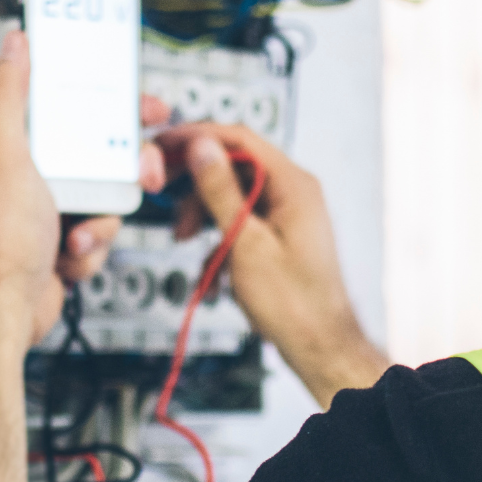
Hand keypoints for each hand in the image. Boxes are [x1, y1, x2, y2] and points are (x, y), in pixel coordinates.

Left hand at [0, 31, 166, 346]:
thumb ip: (12, 94)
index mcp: (28, 148)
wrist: (11, 303)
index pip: (81, 112)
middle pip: (108, 157)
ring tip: (78, 233)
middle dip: (129, 171)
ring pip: (112, 199)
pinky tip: (67, 254)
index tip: (148, 109)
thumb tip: (14, 43)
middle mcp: (43, 176)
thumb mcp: (8, 151)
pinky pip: (104, 235)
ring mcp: (59, 210)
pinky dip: (92, 248)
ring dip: (103, 220)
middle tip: (145, 174)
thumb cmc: (3, 235)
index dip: (118, 107)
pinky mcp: (70, 242)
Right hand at [157, 123, 388, 407]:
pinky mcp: (280, 233)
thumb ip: (221, 191)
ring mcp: (288, 212)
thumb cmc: (293, 303)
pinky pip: (241, 220)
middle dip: (196, 183)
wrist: (319, 344)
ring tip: (185, 238)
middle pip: (234, 164)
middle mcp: (294, 191)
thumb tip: (202, 146)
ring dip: (203, 214)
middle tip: (162, 191)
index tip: (163, 145)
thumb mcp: (245, 242)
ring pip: (233, 194)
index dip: (196, 137)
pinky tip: (211, 268)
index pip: (239, 138)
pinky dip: (220, 237)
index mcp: (293, 184)